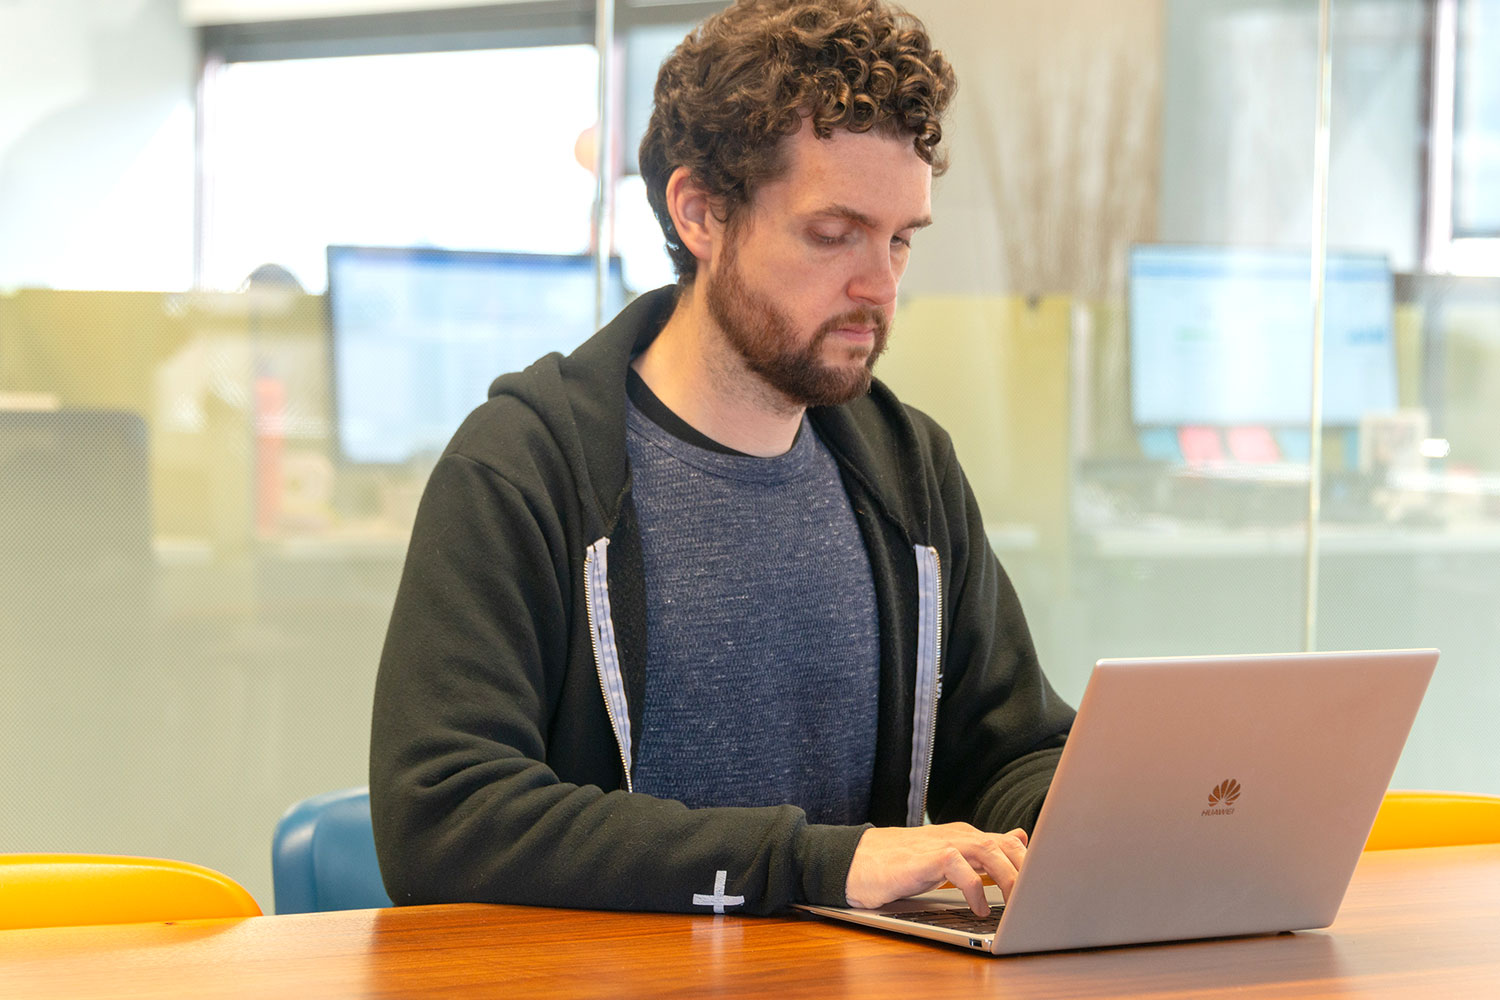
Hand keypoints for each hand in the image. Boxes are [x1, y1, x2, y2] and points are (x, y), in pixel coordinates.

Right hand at [845, 823, 1028, 914]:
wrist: (857, 862)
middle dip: (1027, 871)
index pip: (1011, 843)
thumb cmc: (900, 863)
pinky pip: (962, 870)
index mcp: (965, 835)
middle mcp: (958, 835)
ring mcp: (943, 843)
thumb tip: (1020, 837)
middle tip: (1036, 900)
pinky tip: (979, 909)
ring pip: (990, 852)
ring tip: (1017, 906)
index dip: (1032, 864)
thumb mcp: (947, 856)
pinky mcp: (927, 857)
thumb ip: (983, 849)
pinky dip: (976, 890)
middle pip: (1007, 845)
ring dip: (1009, 879)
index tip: (1044, 887)